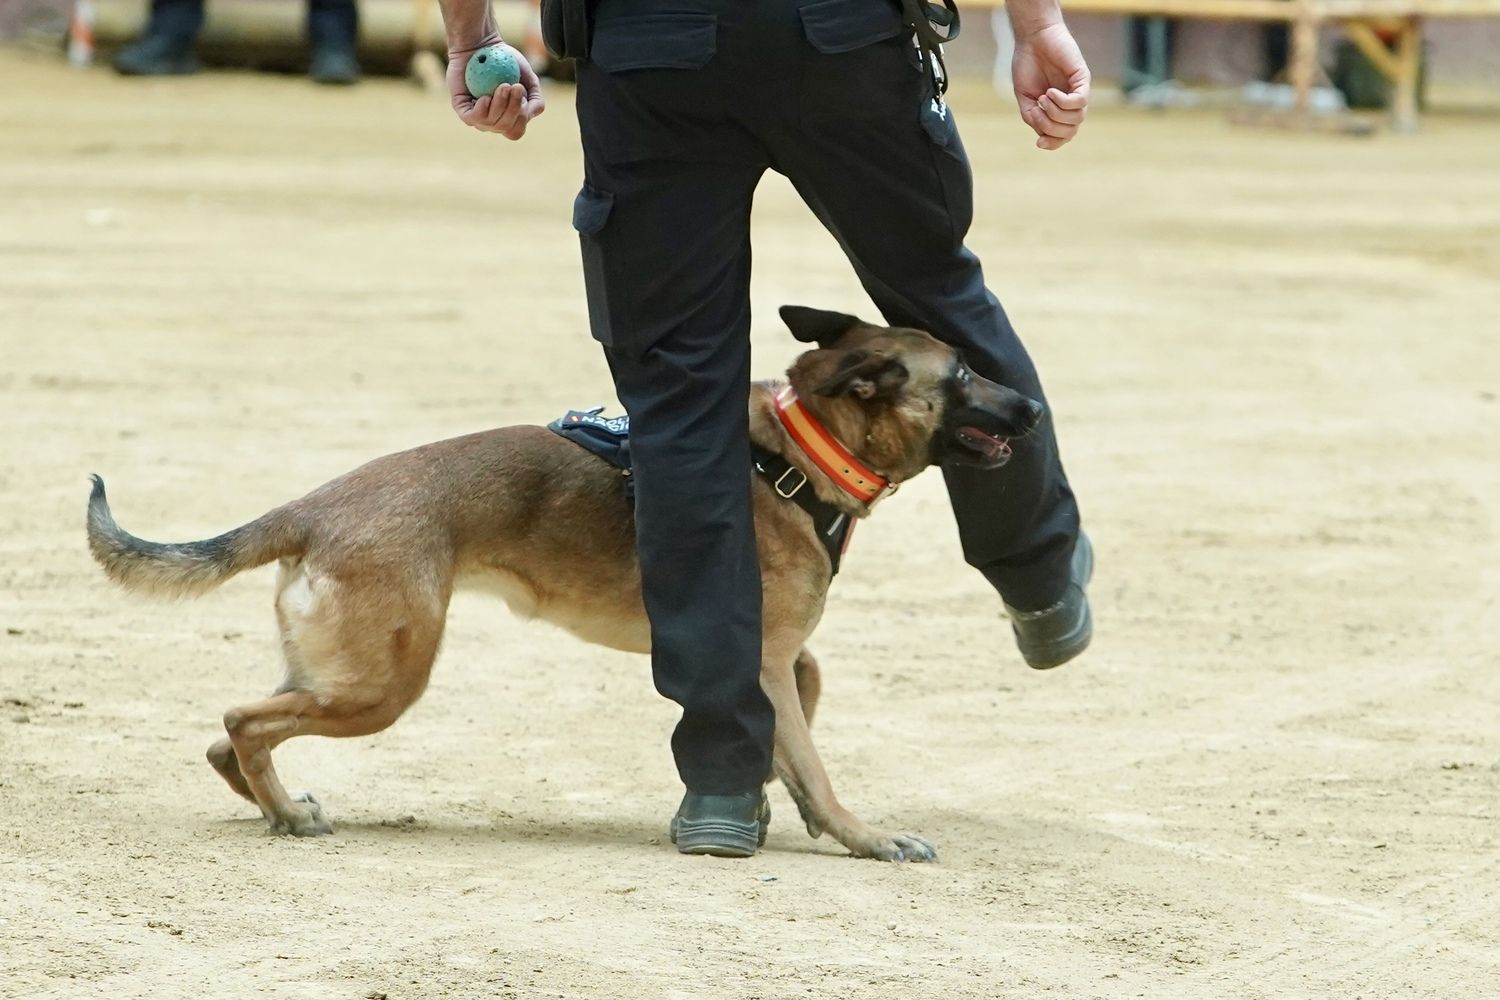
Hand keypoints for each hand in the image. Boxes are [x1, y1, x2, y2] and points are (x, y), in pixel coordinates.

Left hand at [447, 41, 545, 139]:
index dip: (522, 117)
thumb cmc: (507, 62)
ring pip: (490, 123)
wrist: (481, 45)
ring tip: (502, 85)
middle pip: (506, 129)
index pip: (516, 132)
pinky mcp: (461, 108)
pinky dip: (482, 109)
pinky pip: (472, 118)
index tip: (522, 93)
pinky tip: (485, 97)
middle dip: (514, 108)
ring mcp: (476, 117)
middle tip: (514, 86)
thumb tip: (529, 114)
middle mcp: (491, 122)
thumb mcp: (529, 80)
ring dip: (501, 105)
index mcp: (507, 119)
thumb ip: (536, 100)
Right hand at [1011, 23, 1089, 150]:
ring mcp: (1078, 91)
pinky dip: (1062, 102)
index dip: (1053, 144)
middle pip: (1070, 132)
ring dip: (1055, 113)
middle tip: (1037, 110)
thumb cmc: (1027, 65)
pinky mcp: (1083, 79)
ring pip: (1076, 119)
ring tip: (1042, 97)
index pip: (1063, 136)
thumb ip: (1033, 118)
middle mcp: (1070, 103)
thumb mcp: (1025, 99)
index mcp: (1057, 110)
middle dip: (1051, 128)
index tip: (1039, 143)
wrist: (1032, 39)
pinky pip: (1079, 102)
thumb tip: (1043, 134)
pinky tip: (1050, 92)